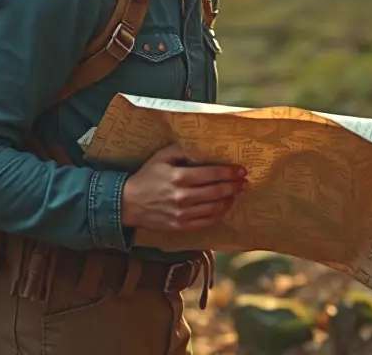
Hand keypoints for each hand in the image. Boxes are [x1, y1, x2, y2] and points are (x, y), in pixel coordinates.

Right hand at [121, 143, 246, 230]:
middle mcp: (183, 196)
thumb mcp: (161, 157)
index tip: (241, 169)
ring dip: (230, 199)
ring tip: (237, 192)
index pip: (212, 174)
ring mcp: (183, 214)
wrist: (128, 203)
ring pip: (215, 208)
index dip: (230, 172)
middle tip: (244, 181)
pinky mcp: (181, 226)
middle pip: (217, 191)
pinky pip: (207, 221)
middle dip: (234, 185)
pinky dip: (220, 213)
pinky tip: (224, 206)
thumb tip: (203, 146)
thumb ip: (182, 150)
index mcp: (179, 177)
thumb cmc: (146, 177)